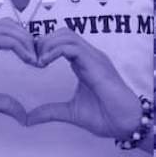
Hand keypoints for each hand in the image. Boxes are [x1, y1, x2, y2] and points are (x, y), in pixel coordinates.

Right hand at [0, 18, 36, 125]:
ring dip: (27, 41)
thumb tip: (23, 115)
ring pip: (8, 28)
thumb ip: (5, 103)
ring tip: (36, 60)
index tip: (36, 61)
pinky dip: (20, 46)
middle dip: (29, 38)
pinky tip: (28, 60)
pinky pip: (3, 38)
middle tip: (40, 58)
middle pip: (10, 25)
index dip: (24, 43)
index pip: (7, 33)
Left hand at [26, 29, 142, 138]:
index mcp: (83, 63)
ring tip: (38, 62)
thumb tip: (29, 119)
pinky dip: (54, 51)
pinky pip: (72, 47)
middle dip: (43, 42)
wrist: (126, 123)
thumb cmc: (105, 116)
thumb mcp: (70, 112)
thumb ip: (50, 112)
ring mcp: (94, 57)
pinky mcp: (96, 63)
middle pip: (62, 33)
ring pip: (66, 35)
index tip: (31, 62)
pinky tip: (44, 63)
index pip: (61, 41)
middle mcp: (89, 56)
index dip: (43, 47)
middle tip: (31, 60)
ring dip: (47, 44)